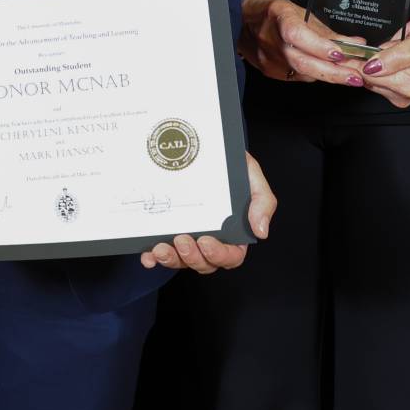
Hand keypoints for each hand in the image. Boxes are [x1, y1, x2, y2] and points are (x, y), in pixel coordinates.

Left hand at [142, 152, 276, 273]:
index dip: (219, 255)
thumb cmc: (230, 165)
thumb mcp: (251, 175)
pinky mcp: (166, 233)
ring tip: (160, 249)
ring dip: (171, 259)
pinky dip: (152, 258)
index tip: (207, 241)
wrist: (202, 146)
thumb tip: (261, 231)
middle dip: (192, 257)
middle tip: (182, 240)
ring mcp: (187, 238)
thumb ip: (262, 201)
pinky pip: (160, 252)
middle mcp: (210, 239)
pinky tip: (147, 256)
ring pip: (181, 261)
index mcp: (233, 233)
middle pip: (204, 263)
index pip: (231, 256)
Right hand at [239, 0, 365, 83]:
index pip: (298, 35)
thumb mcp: (301, 13)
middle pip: (303, 61)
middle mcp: (271, 40)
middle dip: (333, 72)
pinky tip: (328, 73)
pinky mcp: (270, 71)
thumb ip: (328, 32)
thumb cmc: (274, 13)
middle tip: (356, 77)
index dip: (320, 46)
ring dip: (329, 75)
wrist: (243, 21)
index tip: (342, 54)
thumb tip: (356, 43)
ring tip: (350, 77)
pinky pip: (298, 76)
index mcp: (279, 16)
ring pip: (303, 72)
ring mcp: (269, 59)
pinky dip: (315, 74)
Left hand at [357, 12, 409, 107]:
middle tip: (398, 38)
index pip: (366, 75)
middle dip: (378, 53)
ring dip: (388, 52)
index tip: (367, 44)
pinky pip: (391, 72)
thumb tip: (370, 67)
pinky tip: (409, 46)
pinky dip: (396, 56)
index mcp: (406, 84)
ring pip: (381, 72)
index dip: (362, 57)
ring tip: (408, 40)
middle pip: (371, 74)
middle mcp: (405, 94)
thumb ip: (393, 57)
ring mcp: (407, 93)